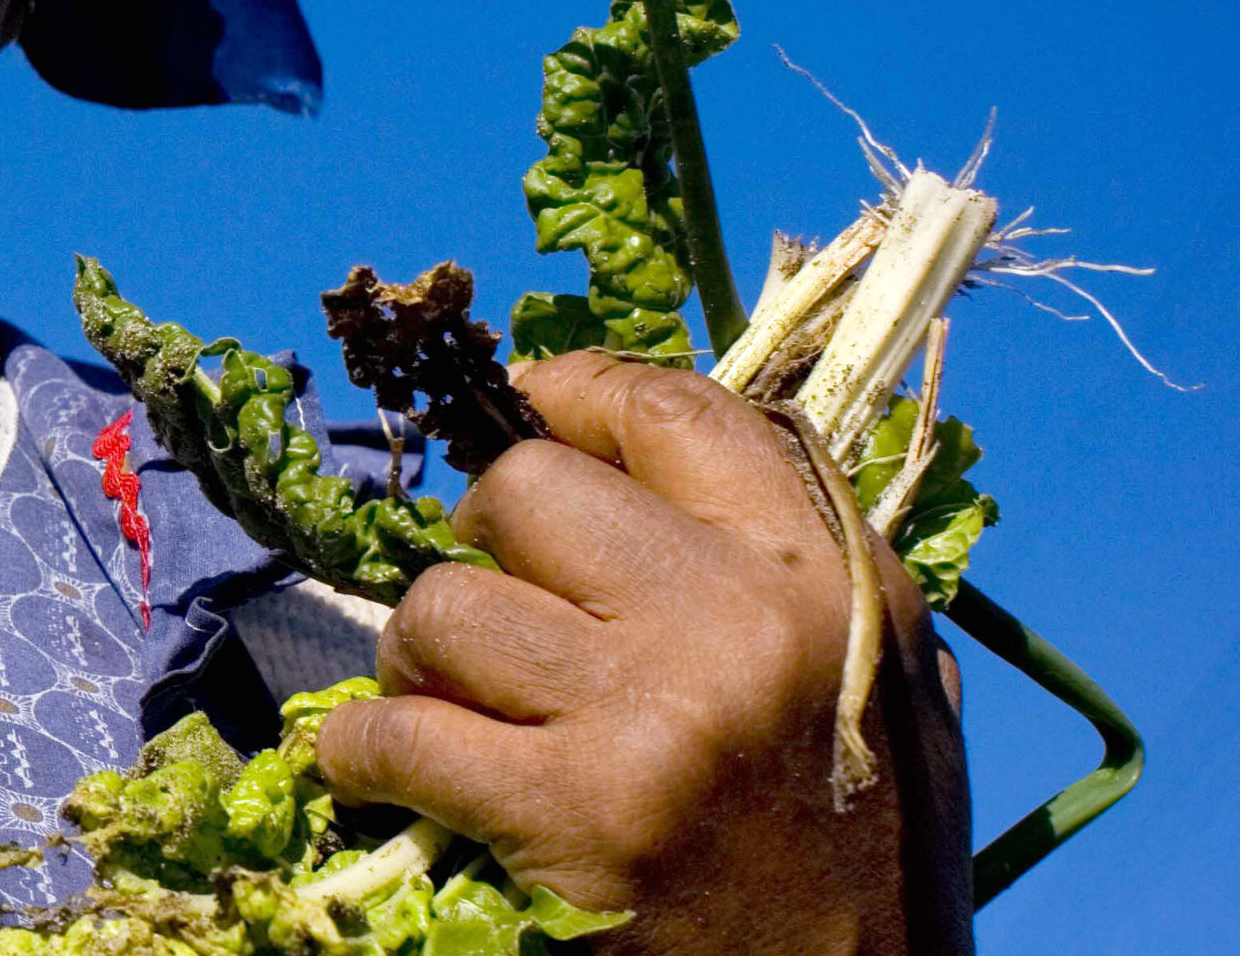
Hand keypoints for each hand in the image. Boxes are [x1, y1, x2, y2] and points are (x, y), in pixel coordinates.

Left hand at [310, 353, 971, 954]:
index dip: (576, 393)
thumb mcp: (876, 673)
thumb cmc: (865, 845)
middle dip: (484, 538)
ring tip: (463, 706)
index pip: (673, 412)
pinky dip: (364, 752)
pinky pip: (395, 734)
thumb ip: (780, 560)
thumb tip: (639, 453)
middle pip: (526, 490)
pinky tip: (384, 771)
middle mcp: (739, 624)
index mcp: (825, 575)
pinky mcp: (573, 818)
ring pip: (445, 604)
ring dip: (424, 656)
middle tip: (499, 603)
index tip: (531, 406)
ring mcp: (650, 718)